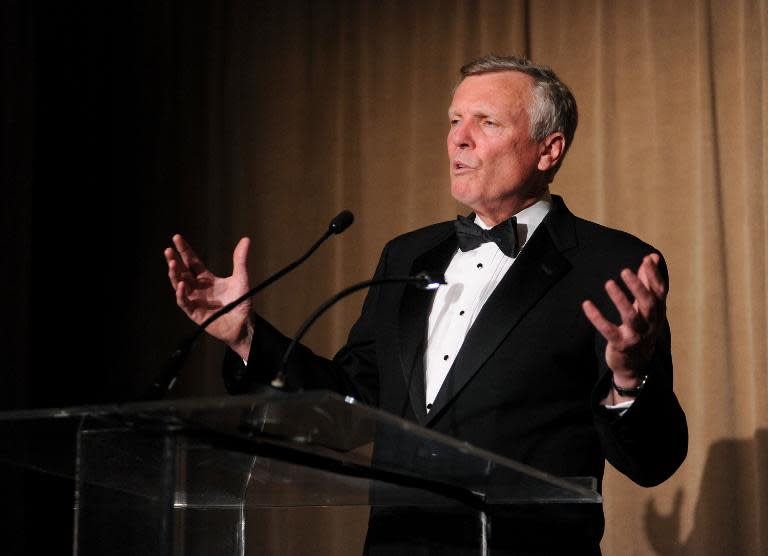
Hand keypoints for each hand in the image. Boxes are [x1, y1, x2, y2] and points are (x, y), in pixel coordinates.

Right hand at [165, 234, 252, 358]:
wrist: (244, 324)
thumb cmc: (242, 302)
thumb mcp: (241, 278)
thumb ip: (240, 259)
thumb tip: (246, 239)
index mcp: (206, 279)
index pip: (192, 262)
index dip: (184, 250)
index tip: (176, 237)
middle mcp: (198, 289)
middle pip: (182, 272)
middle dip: (174, 261)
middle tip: (168, 250)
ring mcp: (195, 301)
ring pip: (179, 286)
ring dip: (175, 275)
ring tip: (172, 263)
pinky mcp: (195, 313)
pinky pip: (184, 303)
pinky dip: (181, 294)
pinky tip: (181, 285)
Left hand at [582, 253, 666, 399]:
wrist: (636, 363)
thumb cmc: (642, 327)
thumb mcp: (648, 306)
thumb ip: (648, 281)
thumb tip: (653, 256)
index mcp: (657, 312)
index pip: (660, 292)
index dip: (654, 276)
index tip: (646, 260)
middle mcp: (650, 323)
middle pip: (648, 303)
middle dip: (638, 287)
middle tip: (624, 271)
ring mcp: (636, 335)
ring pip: (630, 317)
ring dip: (619, 299)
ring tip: (609, 283)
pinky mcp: (621, 344)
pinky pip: (608, 330)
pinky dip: (597, 318)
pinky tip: (586, 305)